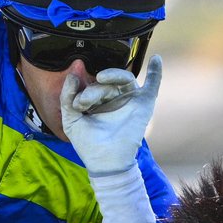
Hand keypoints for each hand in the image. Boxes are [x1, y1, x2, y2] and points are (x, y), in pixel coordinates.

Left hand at [60, 55, 161, 175]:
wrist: (104, 162)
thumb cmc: (88, 144)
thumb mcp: (70, 119)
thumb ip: (67, 97)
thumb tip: (73, 76)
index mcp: (97, 101)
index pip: (90, 85)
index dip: (80, 88)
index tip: (75, 103)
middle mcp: (114, 99)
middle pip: (105, 83)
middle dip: (93, 89)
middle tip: (83, 103)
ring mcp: (130, 101)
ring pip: (123, 78)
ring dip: (112, 75)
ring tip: (100, 78)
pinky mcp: (143, 106)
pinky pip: (152, 85)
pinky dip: (156, 72)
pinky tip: (156, 59)